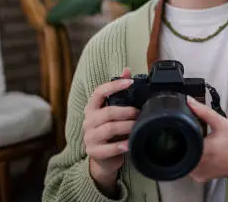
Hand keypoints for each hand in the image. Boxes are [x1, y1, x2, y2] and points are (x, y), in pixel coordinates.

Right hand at [83, 67, 137, 193]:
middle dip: (126, 111)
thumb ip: (118, 91)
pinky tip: (129, 143)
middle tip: (139, 113)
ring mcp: (90, 137)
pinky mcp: (94, 152)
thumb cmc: (109, 131)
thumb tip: (126, 70)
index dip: (114, 85)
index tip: (129, 82)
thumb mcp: (112, 111)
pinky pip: (108, 148)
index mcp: (92, 108)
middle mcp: (89, 121)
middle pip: (107, 112)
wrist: (103, 158)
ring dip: (126, 126)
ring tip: (137, 126)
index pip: (98, 92)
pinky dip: (120, 146)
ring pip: (109, 129)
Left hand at [186, 97, 227, 182]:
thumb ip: (203, 111)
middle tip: (197, 134)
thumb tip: (189, 101)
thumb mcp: (222, 122)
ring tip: (202, 142)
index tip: (184, 127)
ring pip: (183, 161)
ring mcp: (202, 174)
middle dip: (183, 141)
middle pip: (179, 152)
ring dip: (187, 150)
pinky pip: (190, 168)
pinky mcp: (204, 178)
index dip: (179, 133)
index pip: (180, 142)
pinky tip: (203, 151)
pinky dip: (192, 159)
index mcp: (205, 152)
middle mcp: (201, 166)